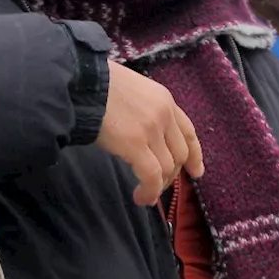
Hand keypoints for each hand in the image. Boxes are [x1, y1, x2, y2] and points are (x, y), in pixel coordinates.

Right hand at [96, 61, 204, 205]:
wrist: (82, 81)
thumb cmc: (98, 84)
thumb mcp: (132, 91)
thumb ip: (144, 110)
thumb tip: (140, 135)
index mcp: (164, 99)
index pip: (188, 131)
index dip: (195, 154)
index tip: (196, 171)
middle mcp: (164, 114)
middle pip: (180, 153)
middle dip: (173, 175)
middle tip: (160, 186)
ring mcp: (152, 129)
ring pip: (168, 167)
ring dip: (159, 186)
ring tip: (146, 195)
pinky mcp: (135, 144)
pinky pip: (152, 176)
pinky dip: (149, 191)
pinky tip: (140, 197)